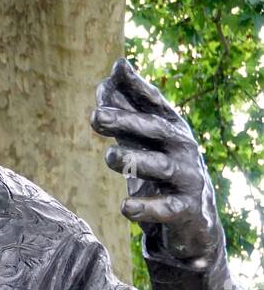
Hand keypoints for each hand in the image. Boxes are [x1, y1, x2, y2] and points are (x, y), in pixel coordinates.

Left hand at [91, 57, 222, 262]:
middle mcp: (183, 148)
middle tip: (95, 116)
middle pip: (155, 130)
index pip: (153, 103)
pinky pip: (165, 208)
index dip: (137, 85)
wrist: (193, 221)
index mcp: (172, 128)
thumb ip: (126, 116)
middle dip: (126, 121)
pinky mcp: (186, 209)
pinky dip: (146, 208)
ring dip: (133, 160)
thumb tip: (106, 82)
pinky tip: (125, 207)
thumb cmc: (161, 174)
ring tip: (109, 156)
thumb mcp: (143, 145)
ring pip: (160, 166)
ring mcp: (187, 178)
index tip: (117, 68)